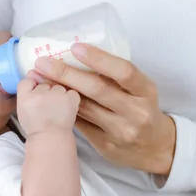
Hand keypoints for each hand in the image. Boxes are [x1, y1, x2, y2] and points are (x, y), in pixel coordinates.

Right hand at [17, 78, 80, 135]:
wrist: (51, 138)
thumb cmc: (35, 125)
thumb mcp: (22, 108)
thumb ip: (25, 91)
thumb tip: (32, 74)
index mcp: (25, 96)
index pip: (27, 81)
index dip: (31, 88)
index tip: (34, 99)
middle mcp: (40, 92)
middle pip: (44, 84)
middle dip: (45, 92)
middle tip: (46, 108)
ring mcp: (57, 94)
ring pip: (58, 87)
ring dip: (58, 95)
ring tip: (56, 110)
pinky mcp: (71, 98)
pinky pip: (71, 91)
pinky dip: (70, 98)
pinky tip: (66, 108)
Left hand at [31, 43, 175, 175]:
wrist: (155, 148)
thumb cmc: (142, 109)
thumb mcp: (141, 90)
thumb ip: (117, 77)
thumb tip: (78, 56)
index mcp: (146, 91)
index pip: (124, 72)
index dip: (99, 59)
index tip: (75, 47)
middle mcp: (135, 112)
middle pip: (98, 90)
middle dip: (67, 74)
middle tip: (43, 62)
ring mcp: (120, 131)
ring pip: (85, 107)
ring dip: (59, 91)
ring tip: (39, 77)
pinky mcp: (106, 145)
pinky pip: (81, 123)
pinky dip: (63, 109)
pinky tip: (49, 99)